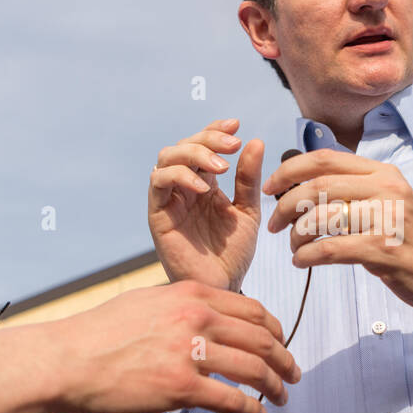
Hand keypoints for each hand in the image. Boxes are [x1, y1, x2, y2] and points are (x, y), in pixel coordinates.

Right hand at [0, 282, 300, 412]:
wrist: (68, 360)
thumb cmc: (100, 333)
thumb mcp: (147, 301)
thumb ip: (180, 305)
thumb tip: (204, 315)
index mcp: (191, 294)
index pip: (251, 310)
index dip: (274, 330)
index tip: (280, 343)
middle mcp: (196, 317)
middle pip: (261, 338)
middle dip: (284, 358)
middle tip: (293, 374)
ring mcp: (190, 352)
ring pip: (254, 369)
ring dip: (275, 385)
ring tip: (282, 397)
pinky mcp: (181, 388)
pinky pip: (232, 400)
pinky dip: (251, 410)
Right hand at [149, 119, 263, 290]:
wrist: (223, 287)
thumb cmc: (232, 254)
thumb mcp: (247, 212)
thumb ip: (248, 179)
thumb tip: (255, 141)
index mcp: (205, 183)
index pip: (204, 145)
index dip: (215, 129)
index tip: (237, 125)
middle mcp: (184, 187)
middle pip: (184, 145)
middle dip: (208, 138)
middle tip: (233, 144)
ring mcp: (170, 199)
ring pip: (167, 157)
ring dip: (194, 153)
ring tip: (221, 167)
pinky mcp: (158, 214)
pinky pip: (158, 183)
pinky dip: (180, 176)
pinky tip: (203, 188)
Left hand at [262, 150, 412, 313]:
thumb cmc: (409, 237)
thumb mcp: (388, 200)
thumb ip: (353, 189)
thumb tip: (302, 186)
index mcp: (382, 172)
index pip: (324, 159)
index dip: (289, 170)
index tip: (269, 188)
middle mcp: (385, 189)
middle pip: (317, 187)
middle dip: (285, 207)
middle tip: (274, 225)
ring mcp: (387, 219)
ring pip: (321, 218)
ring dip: (296, 235)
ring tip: (293, 247)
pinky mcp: (385, 250)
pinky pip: (332, 249)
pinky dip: (308, 256)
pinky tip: (302, 262)